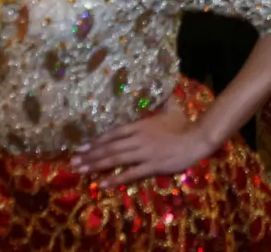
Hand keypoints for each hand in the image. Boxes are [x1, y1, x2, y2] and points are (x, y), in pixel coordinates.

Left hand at [71, 101, 210, 186]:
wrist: (197, 138)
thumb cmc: (184, 124)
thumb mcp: (172, 109)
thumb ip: (163, 100)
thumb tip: (162, 86)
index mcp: (141, 126)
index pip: (114, 133)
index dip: (96, 141)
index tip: (81, 146)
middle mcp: (138, 139)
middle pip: (110, 147)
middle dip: (90, 155)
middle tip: (73, 162)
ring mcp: (144, 153)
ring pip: (115, 159)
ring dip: (96, 165)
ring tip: (81, 171)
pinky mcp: (152, 165)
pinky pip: (130, 173)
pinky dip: (115, 179)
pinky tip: (102, 184)